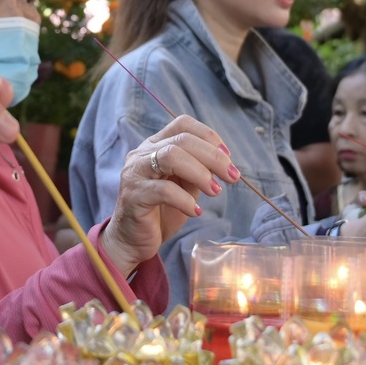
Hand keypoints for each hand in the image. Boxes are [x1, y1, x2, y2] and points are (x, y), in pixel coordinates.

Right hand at [100, 116, 236, 274]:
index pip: (182, 124)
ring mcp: (135, 173)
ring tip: (215, 191)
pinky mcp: (133, 196)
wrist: (133, 241)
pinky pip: (164, 190)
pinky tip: (196, 211)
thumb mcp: (184, 187)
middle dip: (213, 156)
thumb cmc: (161, 212)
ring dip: (200, 173)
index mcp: (155, 146)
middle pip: (182, 140)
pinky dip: (185, 200)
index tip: (228, 156)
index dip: (208, 135)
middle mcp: (142, 154)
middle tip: (232, 176)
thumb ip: (197, 171)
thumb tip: (223, 163)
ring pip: (171, 157)